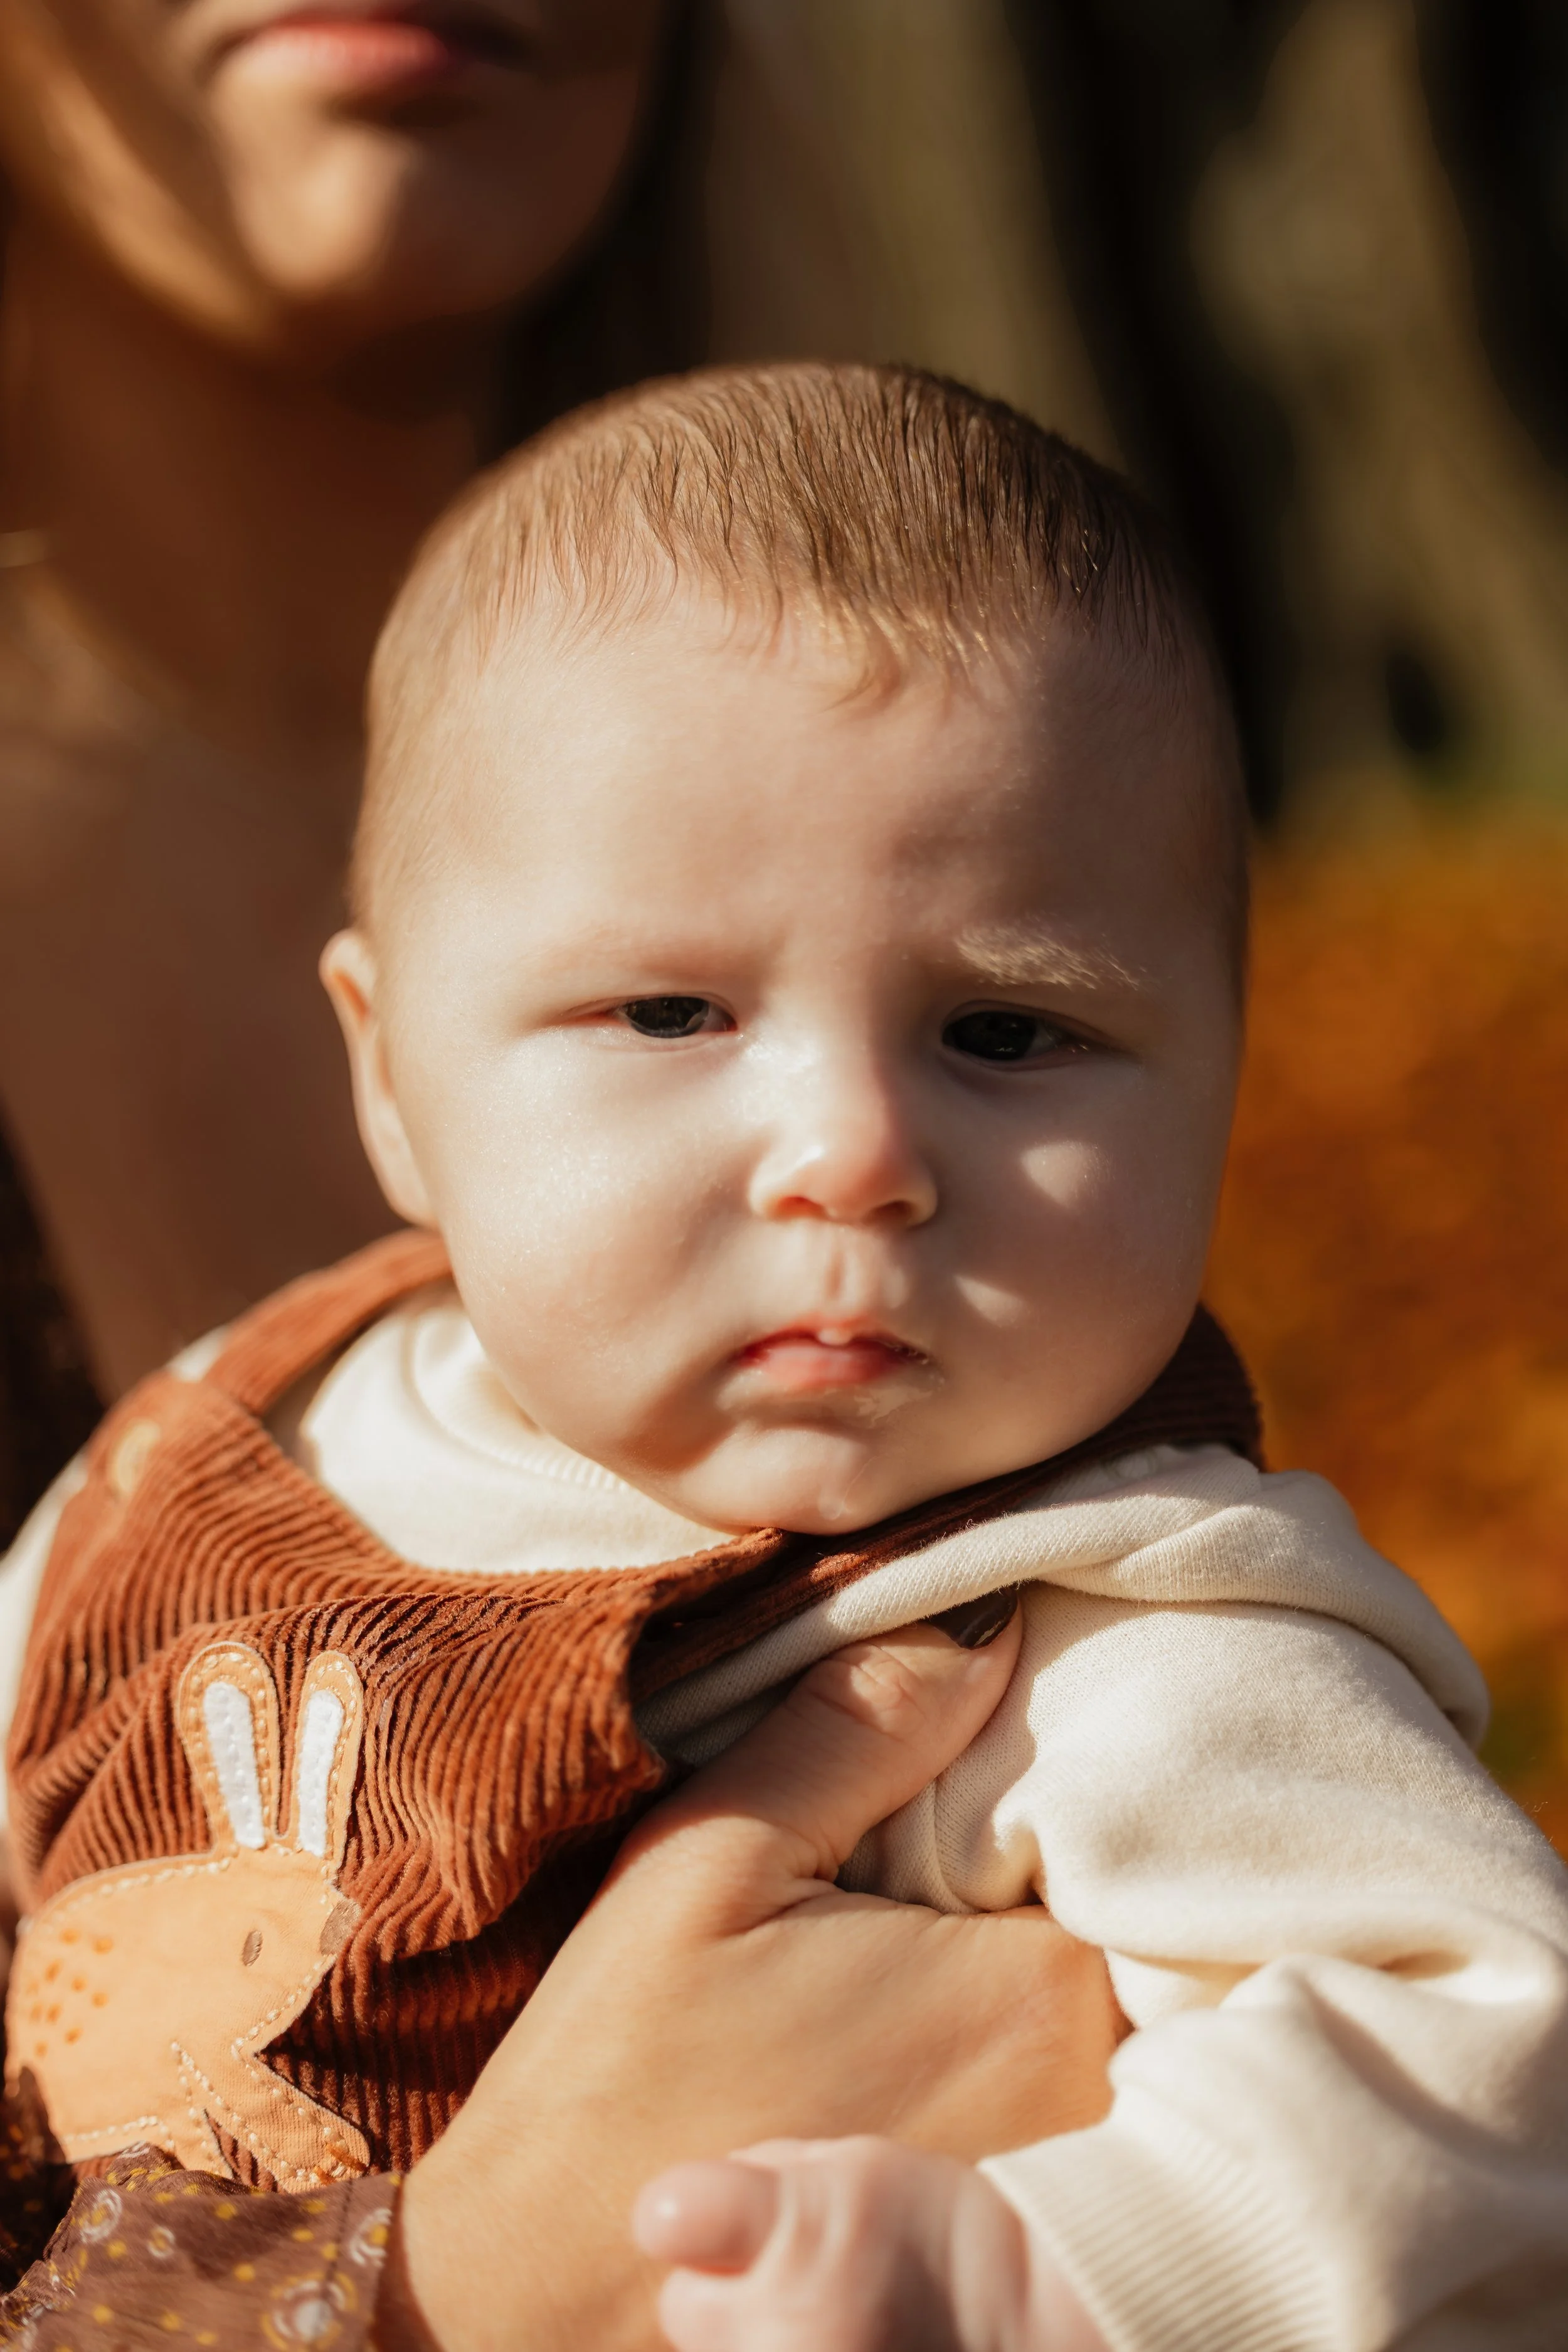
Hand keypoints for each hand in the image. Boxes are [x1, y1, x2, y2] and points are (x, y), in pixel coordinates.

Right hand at [393, 1611, 1119, 2350]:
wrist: (543, 2306)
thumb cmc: (618, 2079)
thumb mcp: (715, 1859)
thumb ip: (860, 1724)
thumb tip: (992, 1610)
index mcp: (1044, 1998)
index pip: (1149, 1825)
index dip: (1096, 1750)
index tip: (1033, 1703)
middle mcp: (1101, 2105)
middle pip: (1154, 1916)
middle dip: (1092, 1841)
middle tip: (988, 1785)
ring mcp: (1077, 2186)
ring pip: (1134, 2000)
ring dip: (1076, 1926)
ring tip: (967, 1877)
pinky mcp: (1025, 2234)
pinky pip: (1094, 2084)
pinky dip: (1054, 2019)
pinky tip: (949, 1988)